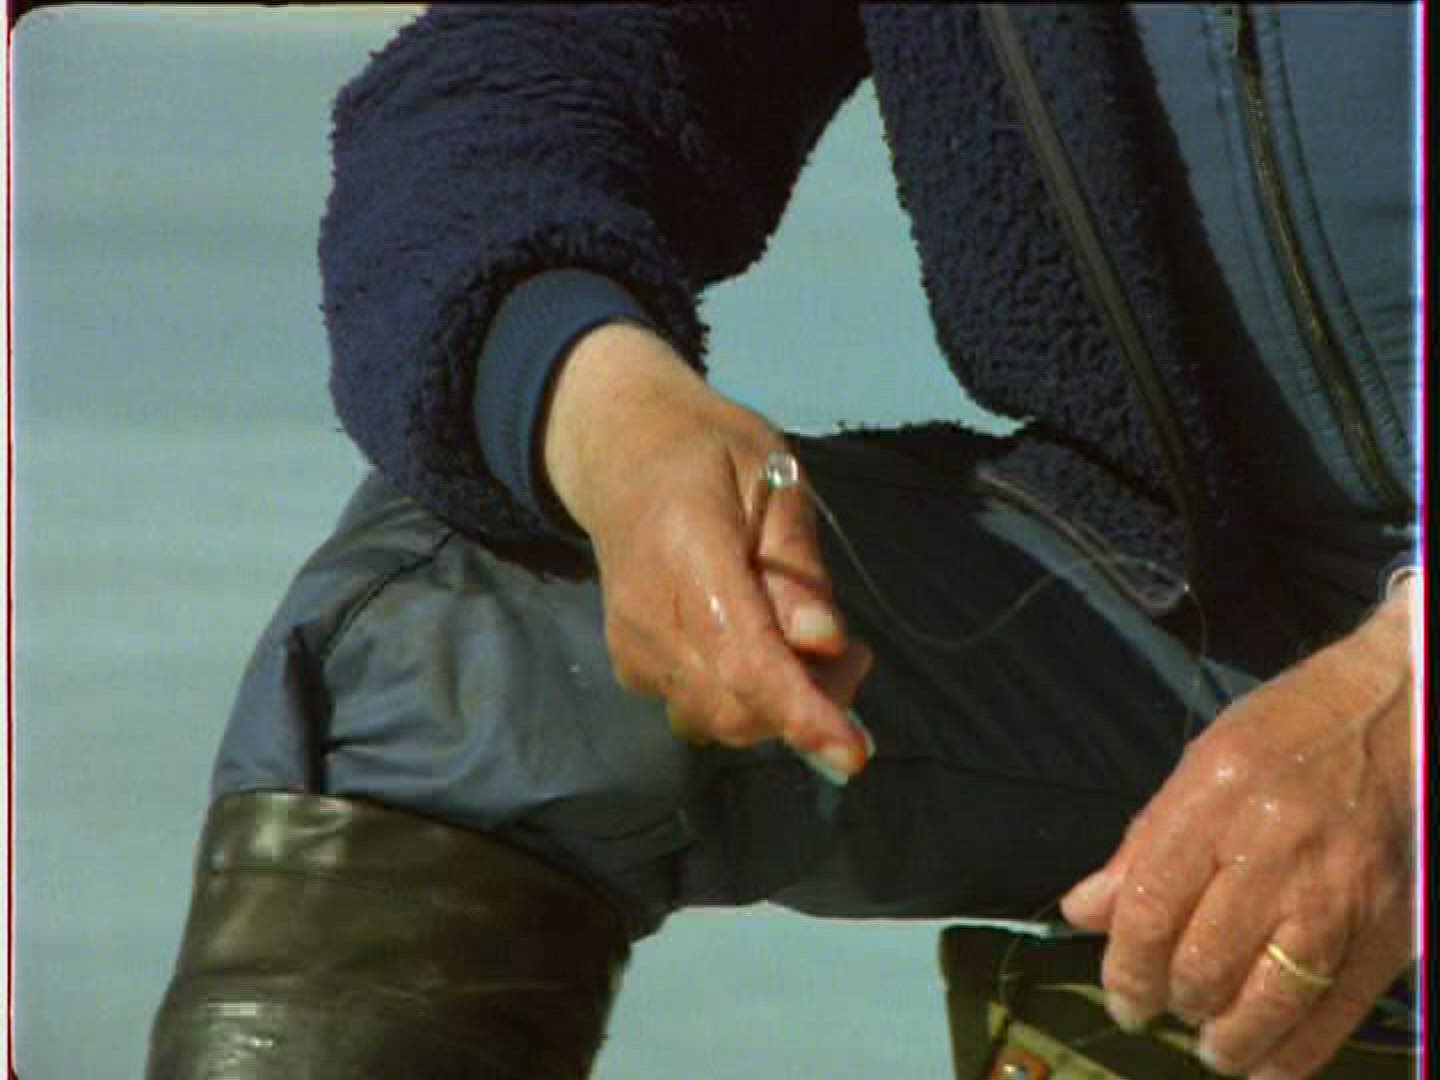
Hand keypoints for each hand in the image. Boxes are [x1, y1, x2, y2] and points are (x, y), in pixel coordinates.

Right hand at [543, 322, 872, 776]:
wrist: (618, 454)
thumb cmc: (706, 452)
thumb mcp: (772, 475)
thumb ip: (796, 564)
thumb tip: (823, 642)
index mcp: (687, 555)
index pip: (744, 659)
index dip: (801, 711)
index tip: (852, 751)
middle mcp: (649, 616)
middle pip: (735, 706)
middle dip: (810, 705)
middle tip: (854, 656)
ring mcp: (633, 648)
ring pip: (719, 719)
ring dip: (781, 707)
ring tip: (817, 649)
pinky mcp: (632, 667)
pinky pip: (700, 709)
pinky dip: (747, 700)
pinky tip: (768, 652)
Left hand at [1061, 579, 1417, 1078]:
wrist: (1400, 714)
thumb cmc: (1289, 730)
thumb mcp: (1201, 764)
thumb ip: (1142, 844)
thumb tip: (1084, 910)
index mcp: (1214, 805)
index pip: (1151, 910)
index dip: (1126, 968)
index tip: (1122, 995)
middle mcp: (1273, 855)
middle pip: (1202, 963)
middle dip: (1169, 1002)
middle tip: (1161, 1009)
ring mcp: (1336, 898)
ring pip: (1266, 1002)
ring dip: (1226, 1040)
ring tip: (1210, 1044)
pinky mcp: (1387, 930)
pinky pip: (1334, 1014)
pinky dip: (1293, 1054)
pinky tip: (1265, 1063)